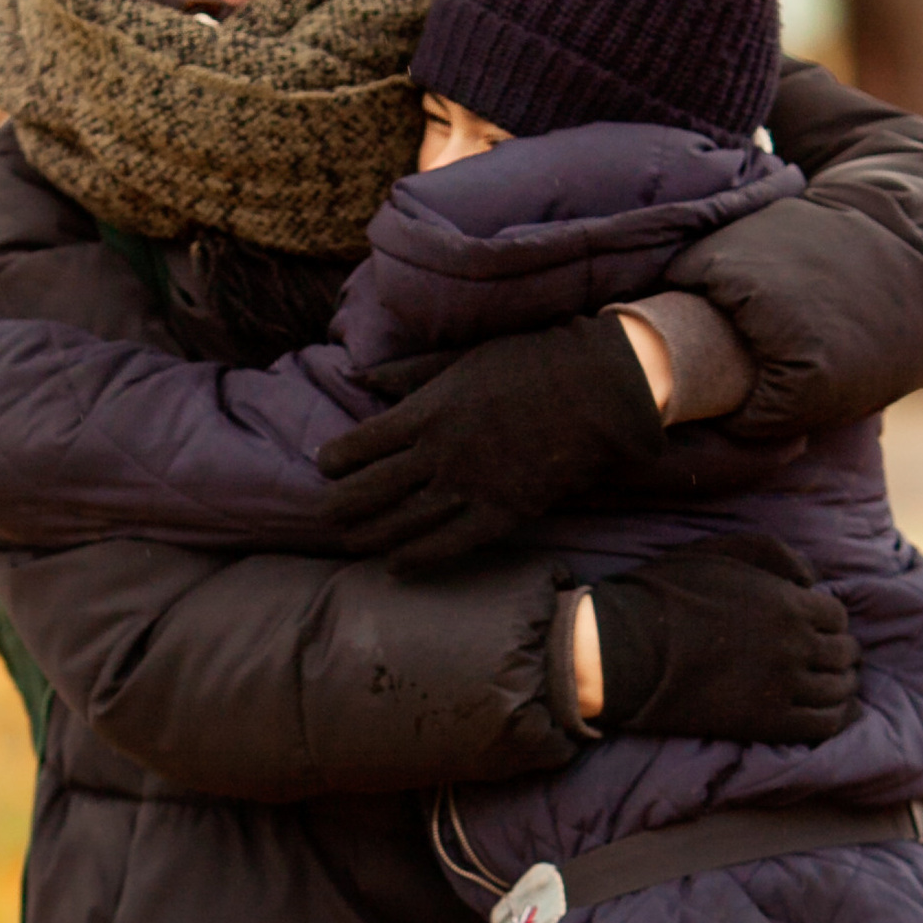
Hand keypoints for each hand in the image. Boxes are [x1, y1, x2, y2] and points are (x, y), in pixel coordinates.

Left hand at [317, 313, 666, 567]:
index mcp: (426, 411)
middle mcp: (440, 454)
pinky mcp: (502, 514)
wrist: (596, 393)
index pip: (359, 445)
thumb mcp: (461, 356)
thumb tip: (359, 375)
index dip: (334, 460)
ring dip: (369, 536)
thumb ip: (408, 372)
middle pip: (369, 490)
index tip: (327, 466)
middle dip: (339, 506)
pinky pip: (448, 546)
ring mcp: (470, 488)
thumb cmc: (529, 364)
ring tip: (351, 542)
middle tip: (326, 515)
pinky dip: (416, 559)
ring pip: (402, 523)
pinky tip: (396, 566)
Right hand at [586, 536, 860, 742]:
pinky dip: (833, 718)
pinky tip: (828, 714)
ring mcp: (783, 686)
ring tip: (830, 686)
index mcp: (788, 602)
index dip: (830, 621)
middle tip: (830, 658)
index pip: (836, 615)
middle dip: (840, 653)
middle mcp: (795, 644)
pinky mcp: (766, 723)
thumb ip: (777, 556)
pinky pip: (821, 725)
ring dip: (840, 685)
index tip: (819, 628)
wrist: (627, 649)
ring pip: (838, 690)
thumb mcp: (722, 551)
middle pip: (842, 653)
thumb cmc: (667, 593)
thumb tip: (814, 580)